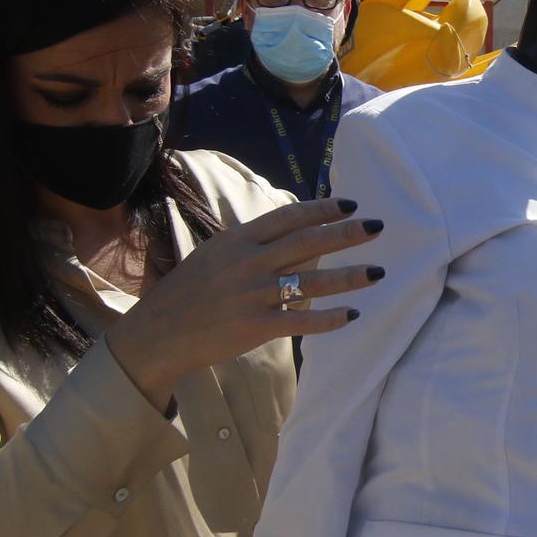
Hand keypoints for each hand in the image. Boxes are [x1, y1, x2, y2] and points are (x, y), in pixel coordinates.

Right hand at [107, 198, 380, 405]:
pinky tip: (352, 315)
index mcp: (238, 240)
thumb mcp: (215, 254)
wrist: (158, 333)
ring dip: (349, 277)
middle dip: (346, 234)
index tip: (351, 204)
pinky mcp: (256, 327)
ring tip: (377, 271)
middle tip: (378, 226)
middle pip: (307, 243)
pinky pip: (301, 321)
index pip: (288, 217)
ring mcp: (253, 296)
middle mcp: (248, 263)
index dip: (322, 209)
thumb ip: (251, 242)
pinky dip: (329, 319)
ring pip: (311, 282)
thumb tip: (291, 227)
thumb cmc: (189, 291)